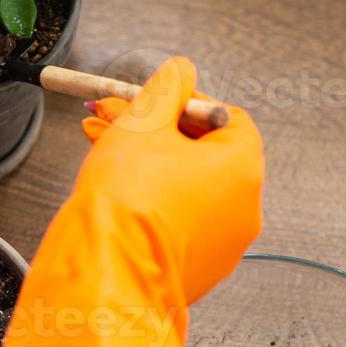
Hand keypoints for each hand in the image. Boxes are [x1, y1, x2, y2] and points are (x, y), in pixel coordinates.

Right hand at [0, 56, 263, 346]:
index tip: (152, 100)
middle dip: (157, 132)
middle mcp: (244, 209)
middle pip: (204, 153)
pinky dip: (151, 202)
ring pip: (187, 188)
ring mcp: (223, 246)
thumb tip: (180, 72)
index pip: (228, 117)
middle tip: (114, 117)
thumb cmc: (127, 200)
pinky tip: (113, 189)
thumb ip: (165, 89)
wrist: (105, 274)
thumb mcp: (141, 123)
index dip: (186, 103)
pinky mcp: (196, 271)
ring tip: (101, 147)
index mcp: (243, 168)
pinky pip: (178, 222)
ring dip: (149, 164)